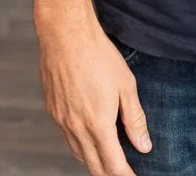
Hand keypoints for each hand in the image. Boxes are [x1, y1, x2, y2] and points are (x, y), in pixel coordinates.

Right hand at [38, 12, 149, 175]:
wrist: (65, 34)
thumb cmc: (97, 55)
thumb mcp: (126, 86)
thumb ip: (135, 119)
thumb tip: (143, 145)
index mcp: (98, 124)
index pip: (114, 165)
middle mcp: (76, 127)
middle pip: (94, 166)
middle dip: (110, 175)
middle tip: (124, 173)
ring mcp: (61, 120)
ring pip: (78, 154)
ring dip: (94, 162)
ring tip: (108, 161)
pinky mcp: (52, 110)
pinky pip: (66, 139)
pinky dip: (79, 147)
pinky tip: (88, 139)